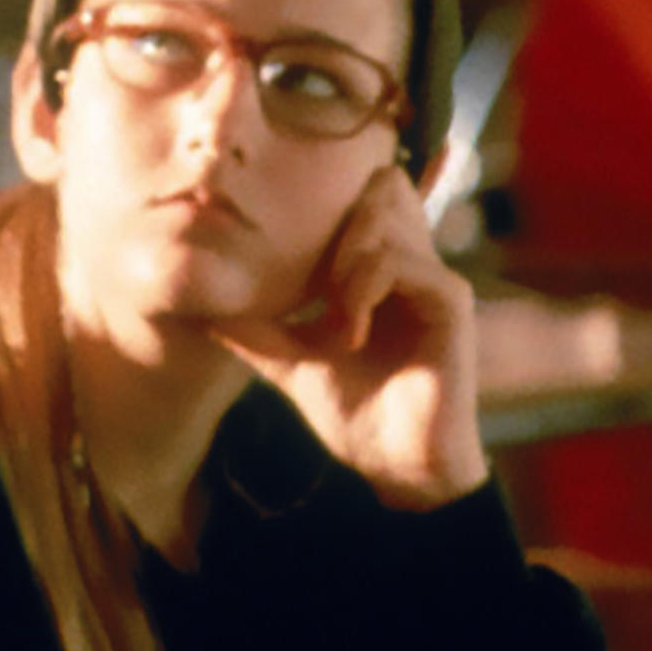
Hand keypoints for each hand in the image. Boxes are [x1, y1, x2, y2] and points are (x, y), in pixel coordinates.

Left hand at [215, 163, 485, 509]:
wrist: (396, 466)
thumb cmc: (355, 411)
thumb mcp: (292, 359)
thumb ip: (256, 328)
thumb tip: (200, 309)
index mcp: (384, 265)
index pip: (368, 190)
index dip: (329, 201)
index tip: (288, 253)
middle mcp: (415, 261)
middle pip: (379, 184)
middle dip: (332, 224)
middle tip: (312, 287)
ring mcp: (435, 277)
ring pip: (379, 216)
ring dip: (340, 265)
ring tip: (333, 321)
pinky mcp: (450, 299)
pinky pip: (394, 261)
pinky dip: (359, 290)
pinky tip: (351, 334)